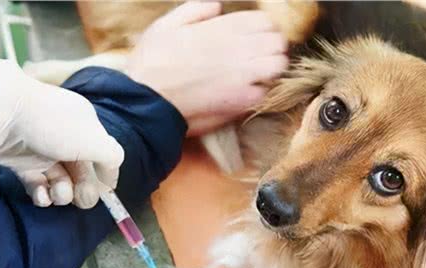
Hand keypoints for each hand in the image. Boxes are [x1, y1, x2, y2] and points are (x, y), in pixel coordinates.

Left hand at [0, 54, 123, 208]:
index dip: (106, 175)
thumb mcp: (95, 139)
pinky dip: (42, 194)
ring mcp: (42, 151)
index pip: (102, 154)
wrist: (0, 116)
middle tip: (82, 199)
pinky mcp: (20, 164)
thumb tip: (111, 177)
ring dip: (63, 194)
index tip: (107, 193)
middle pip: (82, 172)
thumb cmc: (53, 125)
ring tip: (57, 194)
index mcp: (86, 126)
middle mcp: (66, 138)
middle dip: (84, 189)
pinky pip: (37, 184)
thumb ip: (112, 158)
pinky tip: (42, 196)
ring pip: (61, 181)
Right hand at [126, 1, 288, 135]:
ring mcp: (244, 75)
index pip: (265, 22)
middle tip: (258, 58)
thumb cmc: (152, 62)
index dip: (262, 31)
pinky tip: (245, 92)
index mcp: (224, 27)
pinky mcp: (242, 100)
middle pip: (278, 42)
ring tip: (255, 75)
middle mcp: (239, 48)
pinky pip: (265, 92)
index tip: (253, 39)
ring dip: (270, 69)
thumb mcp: (167, 24)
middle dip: (271, 48)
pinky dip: (259, 92)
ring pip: (278, 66)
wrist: (147, 100)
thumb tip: (217, 7)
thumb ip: (196, 10)